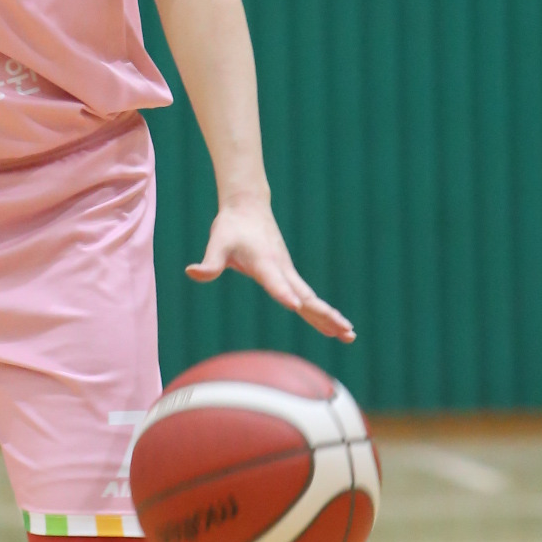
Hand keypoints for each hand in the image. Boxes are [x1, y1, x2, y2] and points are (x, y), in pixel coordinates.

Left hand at [188, 199, 354, 342]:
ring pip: (311, 299)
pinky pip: (309, 298)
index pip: (274, 281)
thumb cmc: (230, 227)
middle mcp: (281, 268)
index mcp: (263, 262)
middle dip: (323, 313)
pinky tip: (336, 327)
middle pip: (305, 295)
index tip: (296, 306)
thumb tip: (192, 272)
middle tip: (343, 330)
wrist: (248, 206)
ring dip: (330, 316)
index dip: (283, 293)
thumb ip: (209, 263)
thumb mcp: (217, 243)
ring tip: (350, 335)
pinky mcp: (289, 274)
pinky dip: (323, 312)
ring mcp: (288, 272)